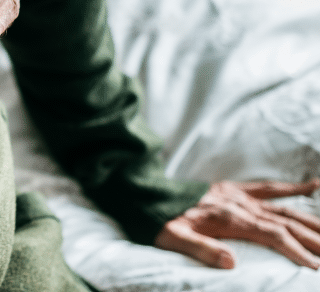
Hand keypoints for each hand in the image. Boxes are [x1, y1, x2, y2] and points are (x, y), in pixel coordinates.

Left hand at [155, 179, 319, 269]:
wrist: (148, 193)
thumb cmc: (161, 219)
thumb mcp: (174, 238)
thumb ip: (201, 250)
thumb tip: (231, 262)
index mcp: (229, 218)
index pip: (273, 235)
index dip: (296, 250)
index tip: (314, 266)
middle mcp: (239, 205)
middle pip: (286, 222)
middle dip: (313, 238)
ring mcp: (239, 196)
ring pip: (284, 208)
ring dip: (311, 221)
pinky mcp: (234, 189)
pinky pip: (268, 188)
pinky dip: (293, 187)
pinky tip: (315, 185)